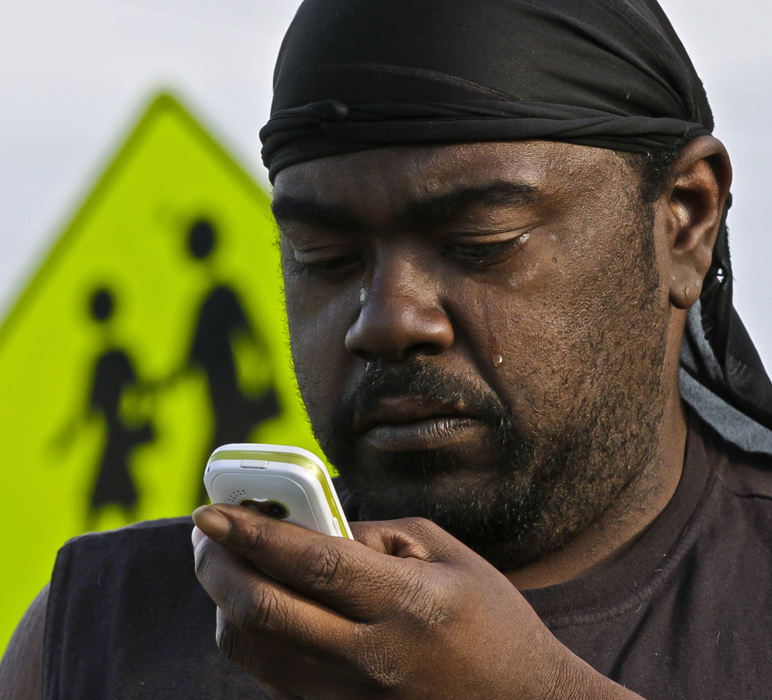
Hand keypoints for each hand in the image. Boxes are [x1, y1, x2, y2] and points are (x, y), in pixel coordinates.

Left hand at [192, 505, 641, 698]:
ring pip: (255, 652)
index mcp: (407, 604)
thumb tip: (317, 530)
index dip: (253, 532)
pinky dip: (251, 636)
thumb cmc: (491, 621)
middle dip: (218, 568)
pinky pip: (273, 676)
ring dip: (225, 603)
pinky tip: (260, 605)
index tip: (210, 511)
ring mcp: (351, 698)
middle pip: (266, 612)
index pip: (312, 562)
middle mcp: (372, 657)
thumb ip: (379, 536)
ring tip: (226, 567)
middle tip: (205, 536)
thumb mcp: (449, 556)